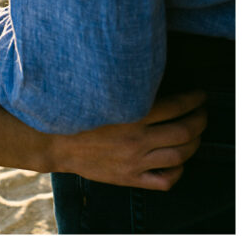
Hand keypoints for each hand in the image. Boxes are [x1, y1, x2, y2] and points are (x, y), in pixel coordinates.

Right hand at [53, 90, 207, 189]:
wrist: (57, 142)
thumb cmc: (78, 113)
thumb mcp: (103, 95)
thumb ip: (128, 90)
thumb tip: (150, 78)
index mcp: (131, 115)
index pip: (175, 106)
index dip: (193, 100)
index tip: (200, 96)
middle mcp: (137, 139)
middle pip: (183, 132)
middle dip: (200, 121)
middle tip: (203, 114)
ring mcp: (136, 161)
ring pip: (180, 156)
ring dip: (194, 144)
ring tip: (196, 136)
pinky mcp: (130, 178)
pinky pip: (165, 180)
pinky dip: (179, 172)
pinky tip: (179, 163)